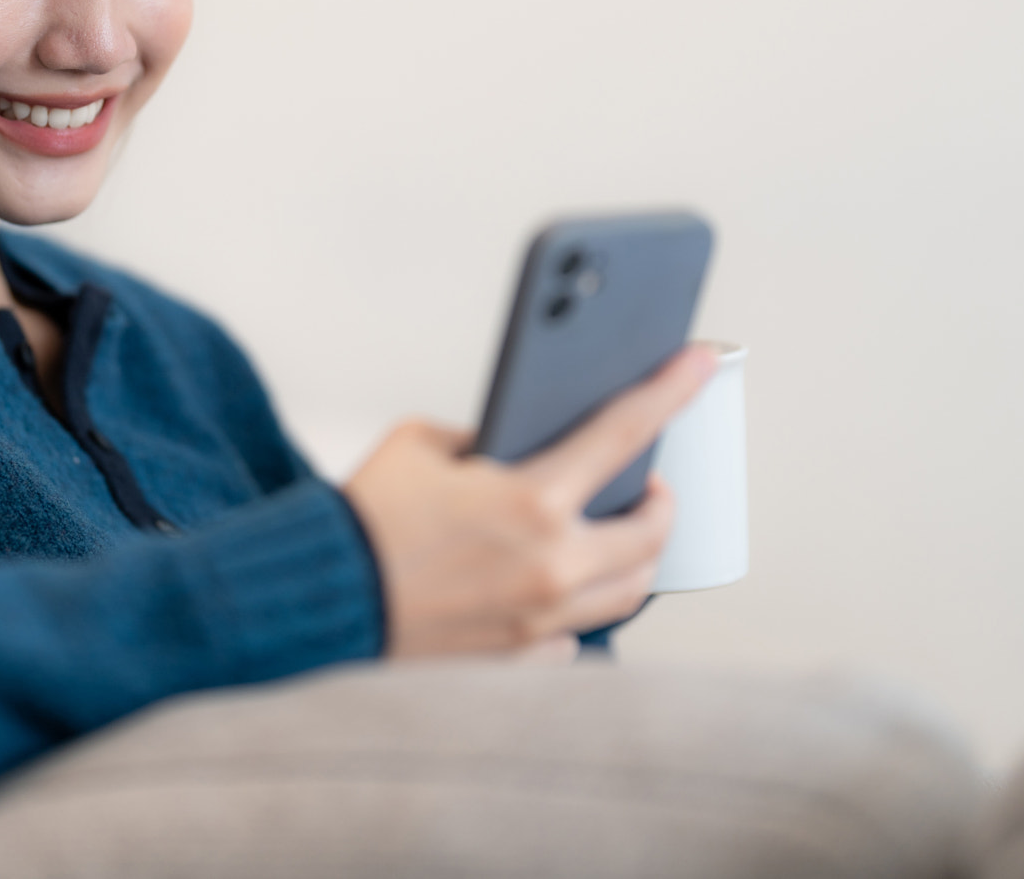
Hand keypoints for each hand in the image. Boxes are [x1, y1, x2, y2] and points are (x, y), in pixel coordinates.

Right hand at [341, 344, 716, 657]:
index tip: (703, 363)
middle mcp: (551, 566)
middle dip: (661, 503)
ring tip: (617, 534)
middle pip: (651, 533)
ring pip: (628, 593)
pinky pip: (574, 637)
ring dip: (633, 558)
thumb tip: (508, 450)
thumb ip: (479, 440)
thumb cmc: (362, 519)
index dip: (672, 391)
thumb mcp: (419, 444)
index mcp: (531, 500)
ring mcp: (541, 621)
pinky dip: (573, 611)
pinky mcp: (519, 661)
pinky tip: (552, 590)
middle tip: (651, 484)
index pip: (625, 433)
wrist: (320, 600)